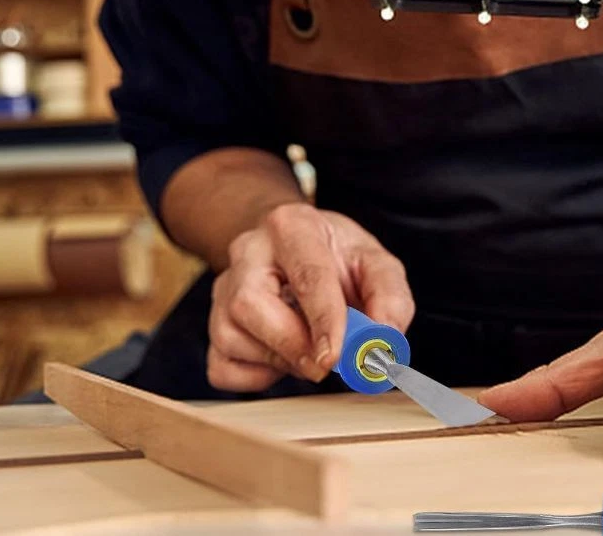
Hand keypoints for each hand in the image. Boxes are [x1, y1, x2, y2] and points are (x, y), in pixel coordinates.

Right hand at [207, 203, 413, 391]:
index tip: (337, 356)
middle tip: (328, 362)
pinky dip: (257, 376)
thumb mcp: (372, 260)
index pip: (307, 275)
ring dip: (280, 360)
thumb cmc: (333, 255)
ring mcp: (223, 288)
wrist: (292, 246)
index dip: (324, 319)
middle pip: (252, 305)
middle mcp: (248, 252)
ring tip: (308, 346)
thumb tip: (385, 338)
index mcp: (292, 225)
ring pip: (232, 338)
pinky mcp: (212, 325)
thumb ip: (389, 296)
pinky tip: (282, 355)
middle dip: (293, 344)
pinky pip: (222, 367)